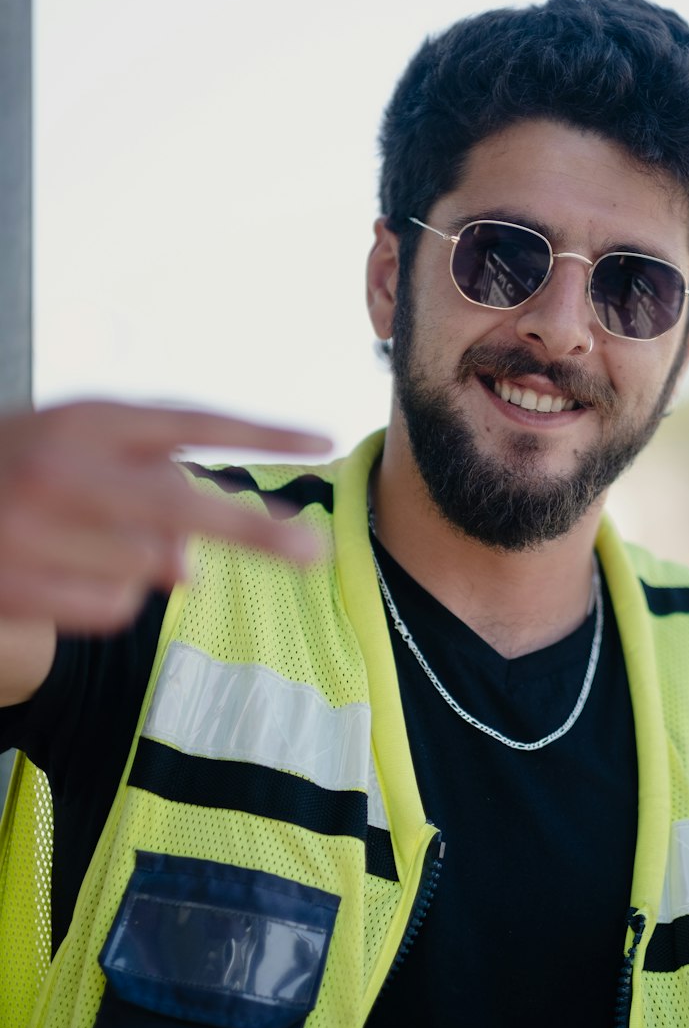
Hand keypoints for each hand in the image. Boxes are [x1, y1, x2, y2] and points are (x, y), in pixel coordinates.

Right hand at [0, 401, 331, 631]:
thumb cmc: (11, 470)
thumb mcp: (70, 449)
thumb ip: (140, 481)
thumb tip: (191, 561)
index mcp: (82, 418)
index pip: (191, 420)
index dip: (260, 432)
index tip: (319, 438)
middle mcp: (62, 466)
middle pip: (185, 502)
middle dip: (256, 530)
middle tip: (315, 550)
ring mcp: (37, 528)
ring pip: (150, 566)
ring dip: (147, 566)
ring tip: (90, 545)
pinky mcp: (19, 585)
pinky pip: (111, 609)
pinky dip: (107, 600)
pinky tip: (64, 575)